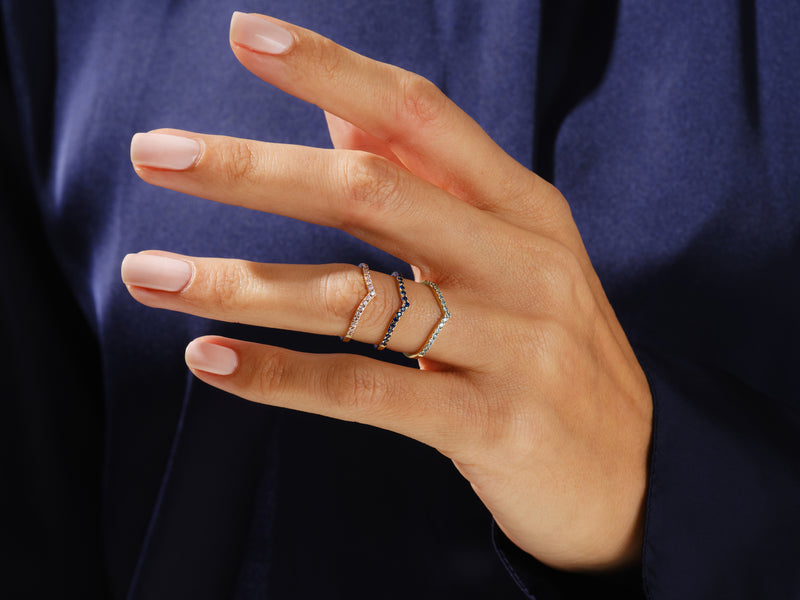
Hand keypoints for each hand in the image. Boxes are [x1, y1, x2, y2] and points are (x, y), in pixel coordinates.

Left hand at [122, 12, 651, 571]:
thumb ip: (429, 183)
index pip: (420, 115)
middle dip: (253, 168)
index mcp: (524, 206)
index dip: (331, 71)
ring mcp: (512, 344)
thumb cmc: (551, 348)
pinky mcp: (490, 424)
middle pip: (371, 192)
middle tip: (154, 153)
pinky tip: (209, 361)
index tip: (245, 35)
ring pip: (353, 297)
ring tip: (148, 274)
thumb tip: (341, 118)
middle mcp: (520, 261)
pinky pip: (366, 391)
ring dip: (238, 282)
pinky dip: (280, 376)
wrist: (634, 468)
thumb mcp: (511, 252)